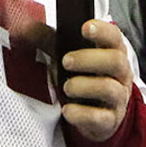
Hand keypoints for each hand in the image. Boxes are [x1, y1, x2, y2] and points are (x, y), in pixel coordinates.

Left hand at [58, 19, 133, 142]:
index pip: (114, 36)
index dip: (102, 30)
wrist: (94, 113)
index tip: (85, 28)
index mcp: (112, 52)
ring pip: (109, 89)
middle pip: (116, 61)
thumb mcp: (68, 55)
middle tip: (66, 61)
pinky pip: (100, 117)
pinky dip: (81, 114)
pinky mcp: (109, 119)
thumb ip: (49, 40)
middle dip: (89, 59)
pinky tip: (67, 110)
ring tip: (66, 87)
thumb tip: (25, 27)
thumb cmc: (83, 76)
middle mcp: (120, 74)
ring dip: (84, 86)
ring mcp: (117, 98)